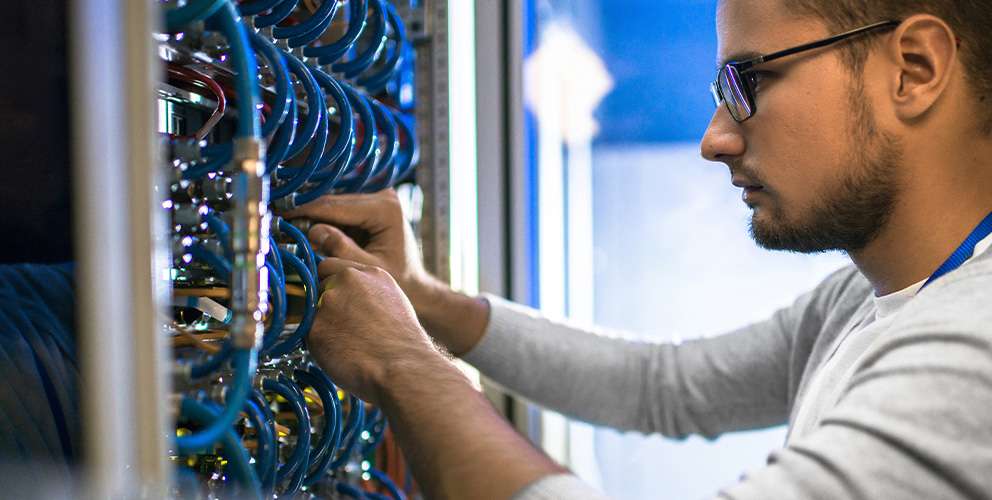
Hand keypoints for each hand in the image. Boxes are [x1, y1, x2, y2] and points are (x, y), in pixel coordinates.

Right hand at [282, 190, 443, 307]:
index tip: (281, 215)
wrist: (417, 287)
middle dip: (305, 213)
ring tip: (284, 225)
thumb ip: (341, 249)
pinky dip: (323, 221)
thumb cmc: (400, 281)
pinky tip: (302, 228)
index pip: (337, 206)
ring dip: (312, 216)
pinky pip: (340, 213)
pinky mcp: (370, 209)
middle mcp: (384, 198)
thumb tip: (312, 231)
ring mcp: (377, 201)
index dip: (306, 211)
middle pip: (334, 203)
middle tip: (276, 220)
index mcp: (386, 208)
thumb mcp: (367, 267)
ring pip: (334, 206)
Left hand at [305, 256, 449, 406]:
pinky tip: (340, 354)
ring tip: (346, 344)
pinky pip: (307, 334)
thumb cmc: (403, 345)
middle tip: (342, 328)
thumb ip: (367, 294)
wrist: (403, 368)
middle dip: (324, 304)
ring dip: (321, 324)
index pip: (331, 266)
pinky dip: (318, 345)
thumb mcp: (393, 303)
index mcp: (371, 272)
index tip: (335, 301)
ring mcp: (329, 300)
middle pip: (318, 286)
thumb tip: (349, 301)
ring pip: (311, 311)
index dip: (330, 284)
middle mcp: (348, 279)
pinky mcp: (315, 325)